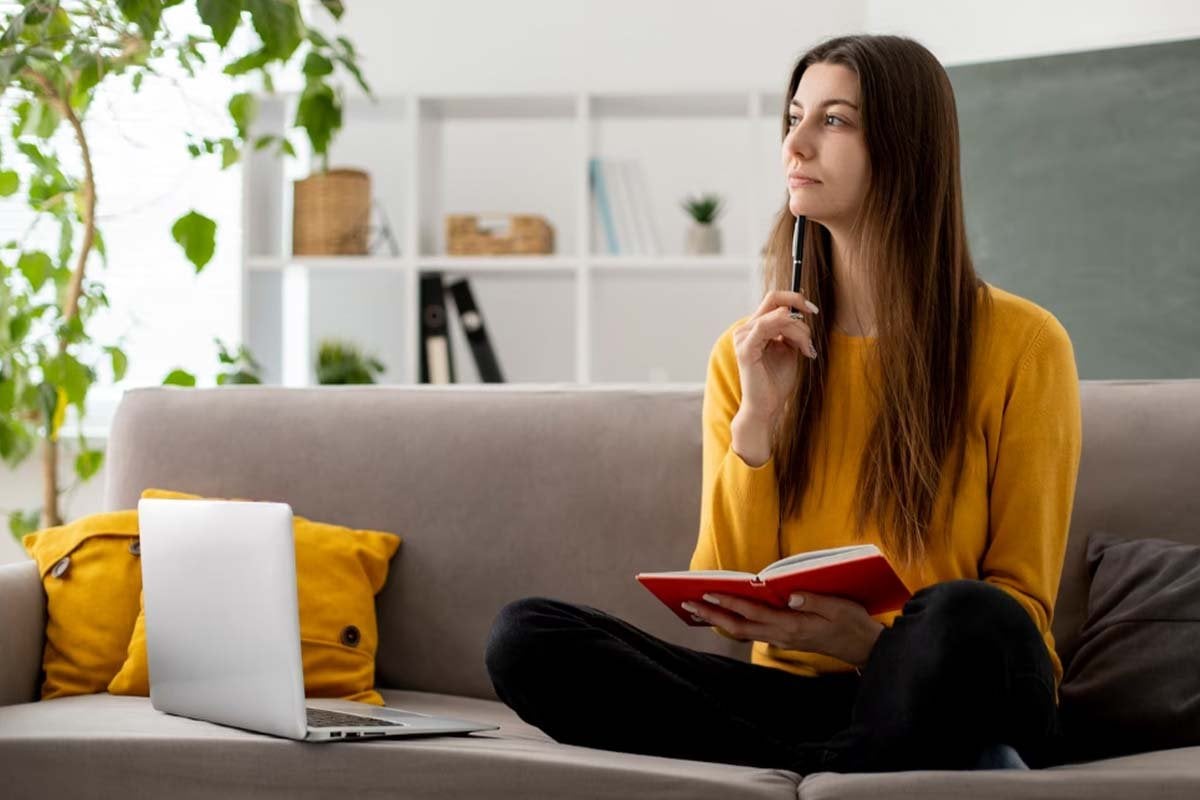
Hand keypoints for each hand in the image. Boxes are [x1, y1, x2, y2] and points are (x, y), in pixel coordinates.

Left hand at [682, 591, 883, 667]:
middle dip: (712, 614)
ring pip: (743, 631)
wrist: (865, 649)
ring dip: (719, 619)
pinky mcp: (785, 639)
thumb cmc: (853, 624)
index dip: (729, 602)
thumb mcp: (839, 607)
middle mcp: (782, 635)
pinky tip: (725, 615)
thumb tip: (789, 595)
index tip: (707, 591)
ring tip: (697, 608)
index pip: (753, 613)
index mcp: (793, 626)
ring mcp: (782, 639)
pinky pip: (753, 631)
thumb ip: (813, 600)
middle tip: (687, 602)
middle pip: (739, 627)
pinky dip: (735, 622)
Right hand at [733, 290, 819, 426]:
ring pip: (778, 316)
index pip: (773, 299)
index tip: (813, 308)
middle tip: (813, 323)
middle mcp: (746, 329)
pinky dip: (788, 331)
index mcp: (755, 328)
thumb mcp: (790, 349)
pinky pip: (765, 327)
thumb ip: (792, 331)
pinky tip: (799, 345)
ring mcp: (743, 337)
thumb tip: (802, 311)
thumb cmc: (777, 381)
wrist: (768, 406)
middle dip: (798, 306)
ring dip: (799, 330)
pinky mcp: (745, 349)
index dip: (794, 297)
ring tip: (807, 349)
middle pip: (774, 300)